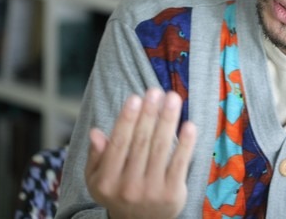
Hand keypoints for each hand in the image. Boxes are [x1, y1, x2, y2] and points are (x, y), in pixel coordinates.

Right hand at [85, 88, 196, 218]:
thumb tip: (95, 133)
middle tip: (156, 91)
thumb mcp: (98, 180)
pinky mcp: (173, 193)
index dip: (127, 119)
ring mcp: (151, 191)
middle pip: (141, 143)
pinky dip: (185, 143)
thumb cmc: (119, 192)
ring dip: (168, 120)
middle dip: (150, 114)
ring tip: (174, 98)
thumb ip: (96, 157)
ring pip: (161, 149)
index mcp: (107, 181)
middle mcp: (128, 187)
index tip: (136, 97)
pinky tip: (189, 124)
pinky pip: (180, 163)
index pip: (119, 144)